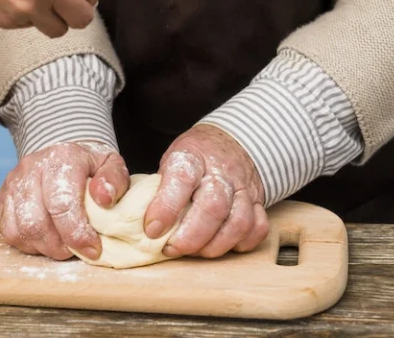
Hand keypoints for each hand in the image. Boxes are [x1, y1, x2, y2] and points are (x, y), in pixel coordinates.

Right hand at [0, 142, 128, 259]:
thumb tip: (104, 199)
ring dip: (45, 247)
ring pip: (21, 230)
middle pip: (36, 222)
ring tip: (63, 245)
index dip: (77, 233)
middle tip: (77, 249)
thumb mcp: (111, 163)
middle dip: (59, 246)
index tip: (93, 248)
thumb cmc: (89, 164)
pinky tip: (47, 239)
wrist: (60, 151)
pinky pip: (10, 232)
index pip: (62, 203)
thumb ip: (114, 179)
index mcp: (61, 158)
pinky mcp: (3, 196)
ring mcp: (14, 183)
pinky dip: (30, 244)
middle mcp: (31, 168)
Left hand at [144, 124, 267, 257]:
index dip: (166, 207)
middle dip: (191, 236)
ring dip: (215, 245)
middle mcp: (221, 172)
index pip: (181, 179)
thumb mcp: (171, 160)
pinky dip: (241, 243)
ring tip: (195, 252)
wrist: (230, 142)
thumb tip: (134, 219)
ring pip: (238, 221)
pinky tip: (223, 246)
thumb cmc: (193, 157)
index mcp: (192, 157)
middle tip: (172, 249)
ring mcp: (243, 187)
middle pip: (213, 207)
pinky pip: (258, 228)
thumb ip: (160, 186)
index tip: (151, 229)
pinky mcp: (258, 201)